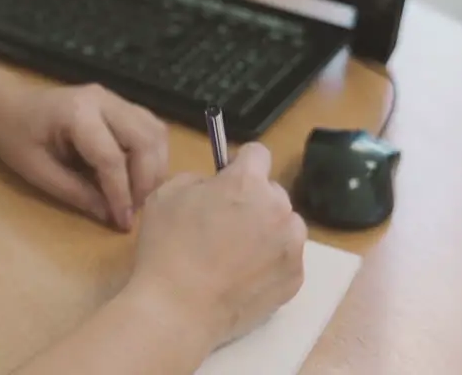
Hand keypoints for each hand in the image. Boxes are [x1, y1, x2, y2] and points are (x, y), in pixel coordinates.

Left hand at [0, 82, 169, 230]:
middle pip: (145, 140)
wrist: (6, 104)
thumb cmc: (14, 136)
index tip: (123, 222)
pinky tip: (141, 176)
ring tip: (139, 196)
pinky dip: (153, 154)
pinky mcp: (120, 104)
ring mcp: (114, 98)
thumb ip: (75, 192)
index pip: (112, 157)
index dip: (121, 194)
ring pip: (155, 132)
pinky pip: (150, 127)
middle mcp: (103, 99)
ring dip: (155, 167)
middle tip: (134, 210)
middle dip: (146, 181)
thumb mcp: (37, 171)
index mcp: (76, 113)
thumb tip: (110, 216)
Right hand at [127, 142, 306, 348]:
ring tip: (237, 253)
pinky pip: (286, 257)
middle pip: (272, 191)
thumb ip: (199, 179)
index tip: (227, 179)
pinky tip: (243, 275)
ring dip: (267, 229)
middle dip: (253, 200)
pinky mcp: (295, 278)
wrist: (178, 309)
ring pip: (285, 225)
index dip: (239, 163)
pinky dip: (270, 261)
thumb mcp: (166, 194)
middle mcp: (278, 208)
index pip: (257, 153)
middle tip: (225, 223)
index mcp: (247, 182)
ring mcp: (291, 246)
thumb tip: (215, 186)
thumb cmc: (167, 248)